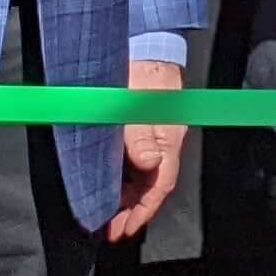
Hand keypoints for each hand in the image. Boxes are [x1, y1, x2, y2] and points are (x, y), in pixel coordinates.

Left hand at [106, 59, 186, 241]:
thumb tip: (150, 164)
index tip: (124, 230)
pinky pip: (139, 163)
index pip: (159, 186)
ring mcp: (156, 135)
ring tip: (108, 214)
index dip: (142, 212)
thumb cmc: (141, 75)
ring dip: (127, 198)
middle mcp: (165, 141)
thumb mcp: (135, 107)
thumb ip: (141, 137)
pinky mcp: (146, 129)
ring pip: (145, 176)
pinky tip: (112, 186)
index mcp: (167, 139)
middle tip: (110, 229)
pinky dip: (126, 181)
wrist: (147, 46)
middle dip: (133, 211)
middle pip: (152, 185)